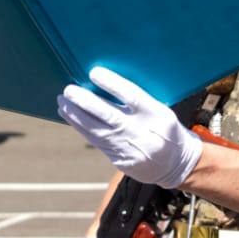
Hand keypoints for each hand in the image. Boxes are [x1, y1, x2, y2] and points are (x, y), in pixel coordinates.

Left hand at [57, 66, 202, 187]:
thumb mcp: (161, 111)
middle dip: (85, 102)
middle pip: (109, 115)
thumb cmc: (165, 129)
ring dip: (76, 116)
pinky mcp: (120, 161)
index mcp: (157, 115)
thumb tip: (104, 85)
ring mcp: (130, 149)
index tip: (94, 73)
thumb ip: (139, 102)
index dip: (112, 84)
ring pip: (97, 131)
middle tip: (68, 90)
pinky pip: (97, 142)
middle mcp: (142, 132)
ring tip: (62, 103)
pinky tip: (71, 117)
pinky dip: (81, 128)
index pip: (132, 96)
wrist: (176, 164)